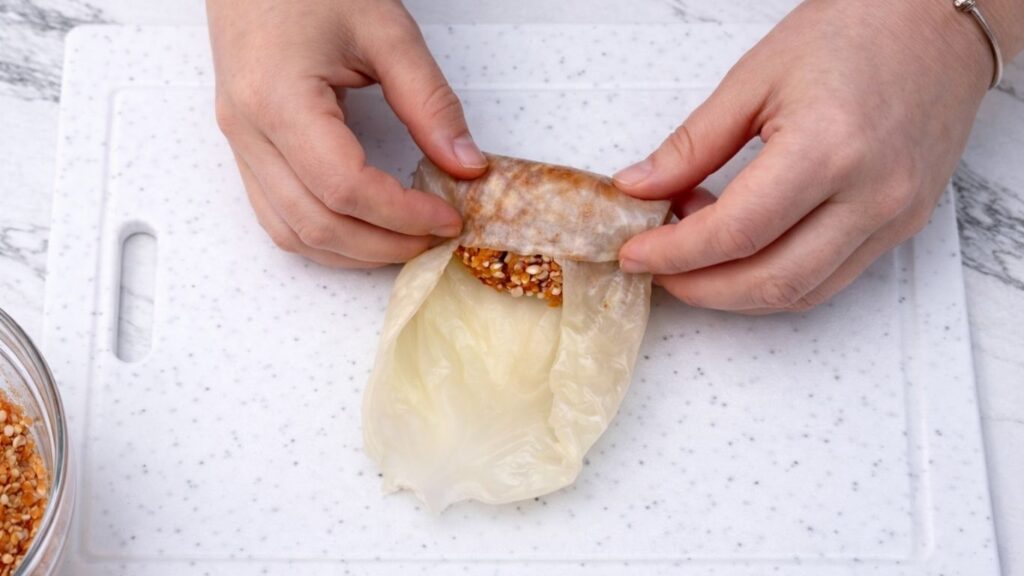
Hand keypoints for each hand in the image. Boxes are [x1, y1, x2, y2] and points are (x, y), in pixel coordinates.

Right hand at [207, 0, 486, 267]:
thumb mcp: (386, 31)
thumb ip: (429, 103)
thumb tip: (465, 165)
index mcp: (278, 98)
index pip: (344, 188)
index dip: (401, 215)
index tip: (446, 217)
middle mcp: (248, 129)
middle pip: (315, 223)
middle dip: (382, 245)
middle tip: (432, 238)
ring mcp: (240, 141)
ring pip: (290, 232)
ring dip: (352, 251)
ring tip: (403, 241)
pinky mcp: (245, 145)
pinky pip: (276, 214)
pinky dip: (323, 235)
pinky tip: (363, 228)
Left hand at [614, 0, 1013, 311]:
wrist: (937, 21)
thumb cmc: (856, 30)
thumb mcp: (755, 77)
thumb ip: (693, 144)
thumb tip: (640, 188)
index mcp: (828, 149)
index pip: (735, 232)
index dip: (674, 253)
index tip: (635, 252)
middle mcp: (872, 195)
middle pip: (769, 281)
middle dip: (699, 288)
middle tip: (657, 269)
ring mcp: (894, 217)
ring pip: (801, 293)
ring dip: (735, 292)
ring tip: (695, 255)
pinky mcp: (903, 226)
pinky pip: (830, 279)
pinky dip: (776, 279)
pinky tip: (744, 250)